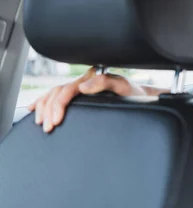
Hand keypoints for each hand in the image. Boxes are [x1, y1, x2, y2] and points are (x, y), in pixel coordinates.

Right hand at [27, 67, 154, 132]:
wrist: (142, 97)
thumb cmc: (133, 93)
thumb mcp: (123, 87)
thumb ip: (105, 83)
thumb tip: (82, 87)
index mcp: (91, 79)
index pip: (67, 89)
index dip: (58, 104)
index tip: (56, 121)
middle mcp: (83, 82)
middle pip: (56, 93)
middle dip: (48, 110)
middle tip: (47, 127)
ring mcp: (80, 89)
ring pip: (53, 94)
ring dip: (43, 108)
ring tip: (41, 123)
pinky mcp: (80, 97)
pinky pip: (57, 98)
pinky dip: (44, 103)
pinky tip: (35, 109)